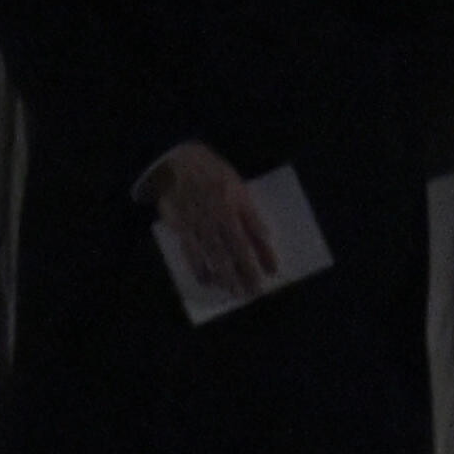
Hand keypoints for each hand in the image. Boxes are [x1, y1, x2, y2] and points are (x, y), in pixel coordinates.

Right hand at [147, 143, 277, 297]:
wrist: (180, 161)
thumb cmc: (215, 176)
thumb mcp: (239, 187)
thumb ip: (251, 214)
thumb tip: (265, 238)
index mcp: (235, 201)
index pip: (254, 232)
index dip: (264, 253)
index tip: (273, 271)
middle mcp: (218, 213)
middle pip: (235, 248)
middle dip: (246, 271)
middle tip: (254, 291)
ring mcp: (198, 222)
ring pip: (214, 254)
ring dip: (225, 275)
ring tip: (235, 291)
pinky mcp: (181, 227)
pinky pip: (190, 252)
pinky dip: (199, 268)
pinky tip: (207, 281)